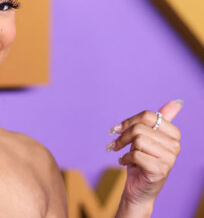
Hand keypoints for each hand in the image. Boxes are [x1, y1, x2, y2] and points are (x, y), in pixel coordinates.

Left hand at [108, 100, 181, 215]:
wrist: (139, 188)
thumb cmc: (141, 161)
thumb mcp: (148, 138)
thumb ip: (159, 120)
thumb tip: (176, 102)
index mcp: (174, 134)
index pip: (148, 115)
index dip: (128, 121)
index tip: (117, 129)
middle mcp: (175, 146)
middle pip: (140, 128)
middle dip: (123, 135)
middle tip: (114, 143)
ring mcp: (169, 159)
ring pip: (138, 140)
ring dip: (123, 148)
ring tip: (122, 154)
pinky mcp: (160, 170)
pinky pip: (135, 155)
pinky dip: (124, 159)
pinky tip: (124, 163)